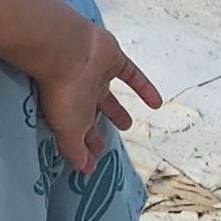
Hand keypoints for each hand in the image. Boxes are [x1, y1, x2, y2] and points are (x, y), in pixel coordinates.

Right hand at [36, 21, 159, 177]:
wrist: (67, 50)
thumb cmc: (63, 91)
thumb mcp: (68, 130)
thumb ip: (75, 151)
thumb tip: (84, 171)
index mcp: (67, 110)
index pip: (77, 133)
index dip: (84, 148)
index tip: (90, 161)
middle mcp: (80, 93)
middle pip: (90, 116)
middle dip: (95, 131)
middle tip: (104, 146)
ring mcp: (96, 75)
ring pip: (108, 96)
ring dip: (117, 111)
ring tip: (127, 124)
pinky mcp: (113, 59)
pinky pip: (132, 75)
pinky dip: (144, 88)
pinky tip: (157, 103)